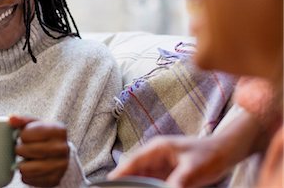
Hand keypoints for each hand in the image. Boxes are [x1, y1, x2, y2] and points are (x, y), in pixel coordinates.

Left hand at [9, 115, 69, 186]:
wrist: (59, 152)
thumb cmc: (44, 135)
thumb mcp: (35, 124)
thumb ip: (22, 120)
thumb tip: (12, 119)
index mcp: (59, 130)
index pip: (28, 133)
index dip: (22, 135)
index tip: (24, 135)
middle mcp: (63, 148)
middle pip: (29, 151)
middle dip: (20, 150)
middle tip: (20, 149)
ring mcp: (61, 165)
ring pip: (29, 168)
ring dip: (22, 165)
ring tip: (24, 159)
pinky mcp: (55, 179)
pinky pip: (32, 180)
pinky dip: (26, 175)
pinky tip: (29, 168)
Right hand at [107, 135, 229, 187]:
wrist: (225, 150)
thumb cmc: (210, 155)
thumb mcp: (194, 170)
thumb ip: (178, 182)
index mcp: (157, 148)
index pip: (133, 162)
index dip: (119, 174)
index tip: (108, 184)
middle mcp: (155, 155)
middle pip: (133, 171)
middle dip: (125, 182)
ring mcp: (160, 164)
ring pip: (141, 177)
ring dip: (136, 185)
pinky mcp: (166, 172)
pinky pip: (151, 182)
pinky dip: (146, 187)